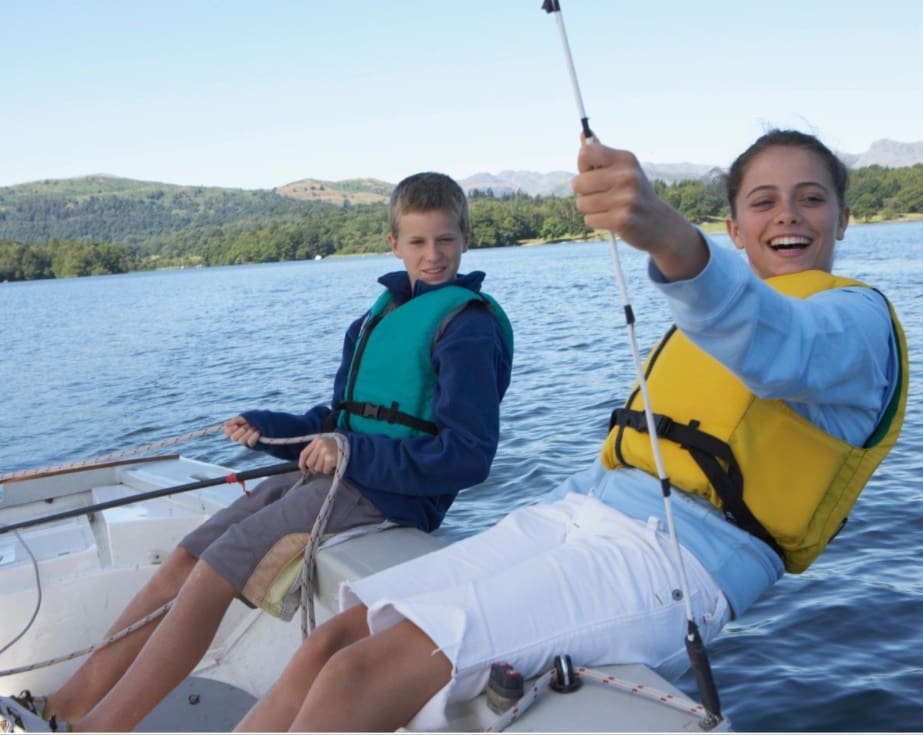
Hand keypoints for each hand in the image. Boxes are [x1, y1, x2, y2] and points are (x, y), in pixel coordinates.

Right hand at [224, 416, 260, 447]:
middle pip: (233, 438)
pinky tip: (258, 432)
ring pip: (241, 440)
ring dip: (248, 432)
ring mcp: (245, 441)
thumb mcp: (245, 417)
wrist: (267, 421)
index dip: (230, 430)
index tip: (236, 425)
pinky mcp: (252, 444)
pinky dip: (254, 436)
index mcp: (235, 429)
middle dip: (241, 431)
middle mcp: (239, 436)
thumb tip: (225, 424)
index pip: (227, 433)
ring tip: (254, 428)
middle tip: (247, 425)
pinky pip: (250, 442)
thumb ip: (236, 420)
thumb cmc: (255, 418)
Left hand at [299, 435, 338, 474]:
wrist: (351, 446)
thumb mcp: (323, 444)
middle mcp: (320, 445)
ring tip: (328, 464)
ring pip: (317, 468)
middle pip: (310, 463)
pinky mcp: (331, 458)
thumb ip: (314, 452)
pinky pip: (325, 470)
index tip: (303, 470)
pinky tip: (332, 466)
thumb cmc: (335, 447)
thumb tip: (305, 466)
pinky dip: (328, 470)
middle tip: (319, 468)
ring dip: (322, 469)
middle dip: (313, 468)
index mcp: (317, 440)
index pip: (304, 454)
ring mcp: (326, 451)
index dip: (301, 464)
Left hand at [572, 138, 706, 280]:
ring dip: (589, 208)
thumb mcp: (623, 169)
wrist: (659, 223)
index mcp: (626, 159)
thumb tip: (584, 134)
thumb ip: (601, 154)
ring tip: (608, 207)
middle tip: (602, 195)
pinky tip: (611, 219)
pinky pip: (589, 220)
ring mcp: (626, 199)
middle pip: (578, 183)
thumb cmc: (633, 193)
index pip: (586, 154)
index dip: (583, 166)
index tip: (593, 173)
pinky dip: (596, 221)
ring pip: (581, 203)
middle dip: (583, 192)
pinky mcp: (622, 220)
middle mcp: (627, 176)